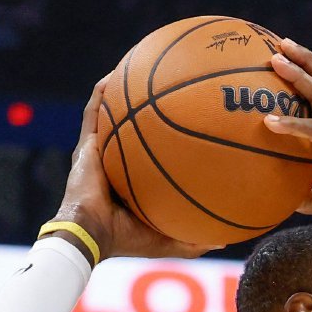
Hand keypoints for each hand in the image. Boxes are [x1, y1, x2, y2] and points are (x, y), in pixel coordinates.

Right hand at [52, 76, 214, 261]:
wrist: (91, 235)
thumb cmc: (126, 240)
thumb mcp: (169, 240)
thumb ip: (195, 239)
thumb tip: (225, 243)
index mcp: (133, 180)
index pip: (151, 154)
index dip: (166, 140)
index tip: (189, 124)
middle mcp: (116, 161)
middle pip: (133, 128)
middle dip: (147, 109)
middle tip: (170, 89)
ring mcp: (99, 151)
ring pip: (110, 115)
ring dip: (121, 92)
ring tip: (136, 68)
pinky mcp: (85, 146)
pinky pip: (93, 112)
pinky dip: (101, 94)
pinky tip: (114, 76)